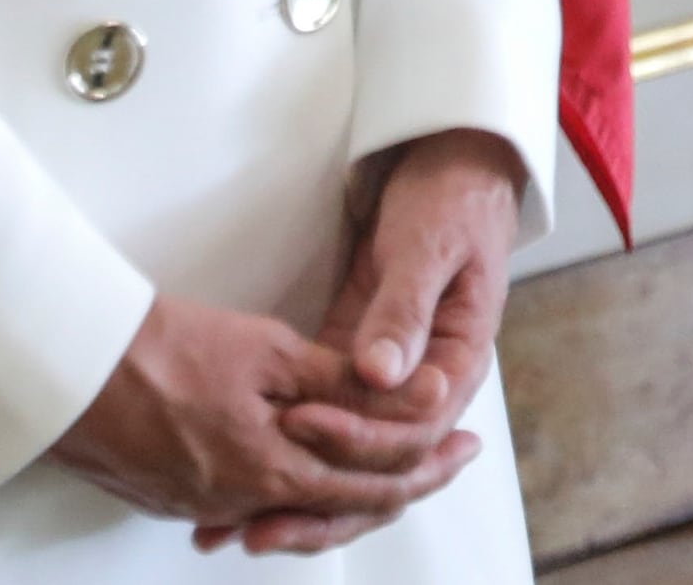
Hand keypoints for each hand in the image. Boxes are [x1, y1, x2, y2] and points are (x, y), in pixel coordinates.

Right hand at [53, 297, 474, 544]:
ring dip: (349, 486)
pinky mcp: (174, 495)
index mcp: (272, 472)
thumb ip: (345, 385)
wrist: (66, 368)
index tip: (467, 445)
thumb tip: (419, 397)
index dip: (428, 464)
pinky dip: (293, 489)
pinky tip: (311, 470)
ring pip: (296, 508)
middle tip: (452, 458)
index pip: (374, 485)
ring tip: (392, 460)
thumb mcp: (270, 353)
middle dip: (405, 481)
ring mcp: (203, 506)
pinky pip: (249, 504)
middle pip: (343, 505)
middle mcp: (240, 504)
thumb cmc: (165, 348)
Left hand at [215, 132, 527, 553]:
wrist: (452, 163)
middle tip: (258, 527)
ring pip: (345, 459)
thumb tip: (380, 374)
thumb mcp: (430, 246)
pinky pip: (323, 426)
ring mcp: (387, 379)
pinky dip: (286, 458)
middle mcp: (425, 383)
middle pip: (378, 469)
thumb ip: (405, 309)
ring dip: (295, 497)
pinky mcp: (352, 365)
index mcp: (458, 361)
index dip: (358, 439)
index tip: (302, 427)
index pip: (412, 430)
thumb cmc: (453, 198)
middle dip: (319, 506)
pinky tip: (240, 487)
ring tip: (235, 529)